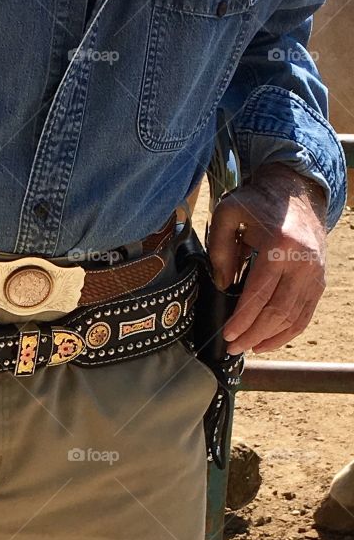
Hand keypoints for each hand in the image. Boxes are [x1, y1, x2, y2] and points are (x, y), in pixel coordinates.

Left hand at [208, 163, 327, 354]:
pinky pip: (306, 314)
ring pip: (293, 317)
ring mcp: (314, 272)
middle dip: (253, 335)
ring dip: (269, 338)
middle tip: (233, 347)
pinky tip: (268, 341)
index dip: (242, 320)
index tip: (227, 335)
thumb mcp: (228, 215)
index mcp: (280, 246)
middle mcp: (302, 261)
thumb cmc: (259, 204)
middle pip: (278, 311)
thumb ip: (219, 250)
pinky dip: (288, 332)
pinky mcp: (319, 280)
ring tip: (248, 347)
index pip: (259, 295)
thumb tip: (222, 286)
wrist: (298, 192)